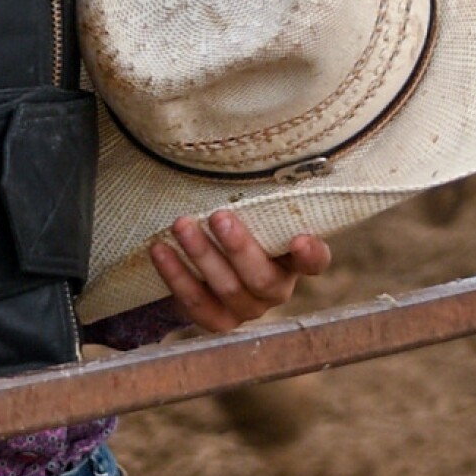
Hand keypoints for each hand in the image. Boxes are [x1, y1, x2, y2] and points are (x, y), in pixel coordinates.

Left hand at [148, 210, 331, 332]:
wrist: (206, 263)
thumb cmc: (237, 226)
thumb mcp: (252, 213)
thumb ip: (257, 202)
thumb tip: (244, 154)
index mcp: (293, 261)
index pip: (315, 262)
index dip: (311, 254)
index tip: (300, 239)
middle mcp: (275, 290)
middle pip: (262, 278)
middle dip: (238, 247)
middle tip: (218, 216)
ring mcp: (246, 309)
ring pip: (228, 289)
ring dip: (202, 256)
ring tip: (181, 226)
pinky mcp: (218, 321)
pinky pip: (197, 303)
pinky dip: (176, 276)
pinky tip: (160, 250)